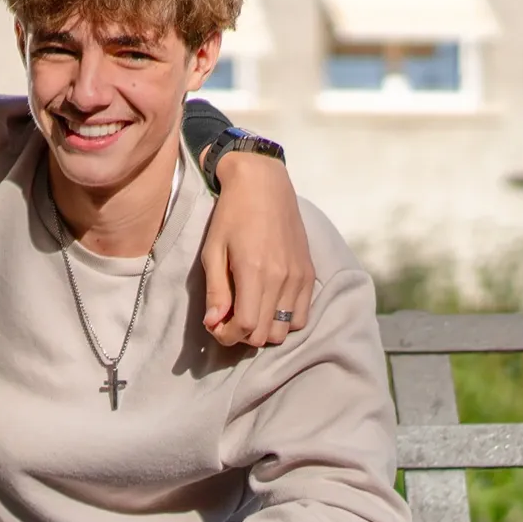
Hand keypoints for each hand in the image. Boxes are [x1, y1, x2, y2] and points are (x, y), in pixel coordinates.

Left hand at [199, 151, 314, 347]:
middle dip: (243, 335)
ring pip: (285, 330)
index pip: (247, 328)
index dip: (227, 336)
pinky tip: (268, 304)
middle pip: (267, 335)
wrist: (264, 185)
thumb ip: (216, 291)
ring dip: (265, 329)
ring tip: (249, 311)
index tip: (215, 325)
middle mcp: (282, 278)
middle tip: (228, 318)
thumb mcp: (213, 252)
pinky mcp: (309, 274)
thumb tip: (214, 324)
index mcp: (255, 272)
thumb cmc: (231, 216)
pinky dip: (284, 320)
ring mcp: (299, 277)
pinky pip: (301, 315)